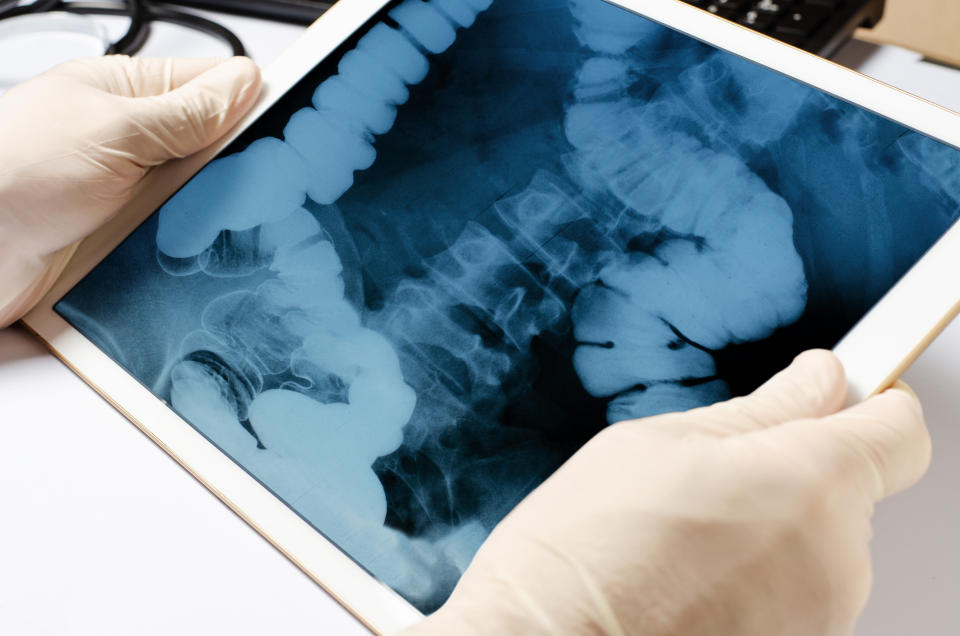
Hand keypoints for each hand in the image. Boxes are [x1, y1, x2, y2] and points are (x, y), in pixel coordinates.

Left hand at [0, 55, 260, 326]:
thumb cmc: (9, 175)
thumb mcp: (115, 131)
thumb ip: (186, 112)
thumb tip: (245, 83)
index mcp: (128, 93)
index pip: (214, 85)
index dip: (254, 104)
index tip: (291, 129)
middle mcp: (132, 139)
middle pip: (216, 148)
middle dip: (236, 168)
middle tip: (257, 185)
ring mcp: (131, 189)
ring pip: (203, 198)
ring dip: (210, 213)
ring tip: (213, 221)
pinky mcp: (127, 235)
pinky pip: (180, 238)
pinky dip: (190, 247)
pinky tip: (195, 252)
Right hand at [406, 350, 929, 635]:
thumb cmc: (585, 553)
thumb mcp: (661, 443)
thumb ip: (762, 408)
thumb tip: (817, 380)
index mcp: (809, 482)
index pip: (899, 429)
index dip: (872, 402)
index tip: (843, 393)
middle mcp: (837, 558)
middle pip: (851, 488)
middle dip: (797, 466)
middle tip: (717, 469)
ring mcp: (821, 616)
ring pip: (820, 542)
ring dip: (775, 525)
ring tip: (691, 531)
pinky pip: (798, 591)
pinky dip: (762, 576)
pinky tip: (694, 573)